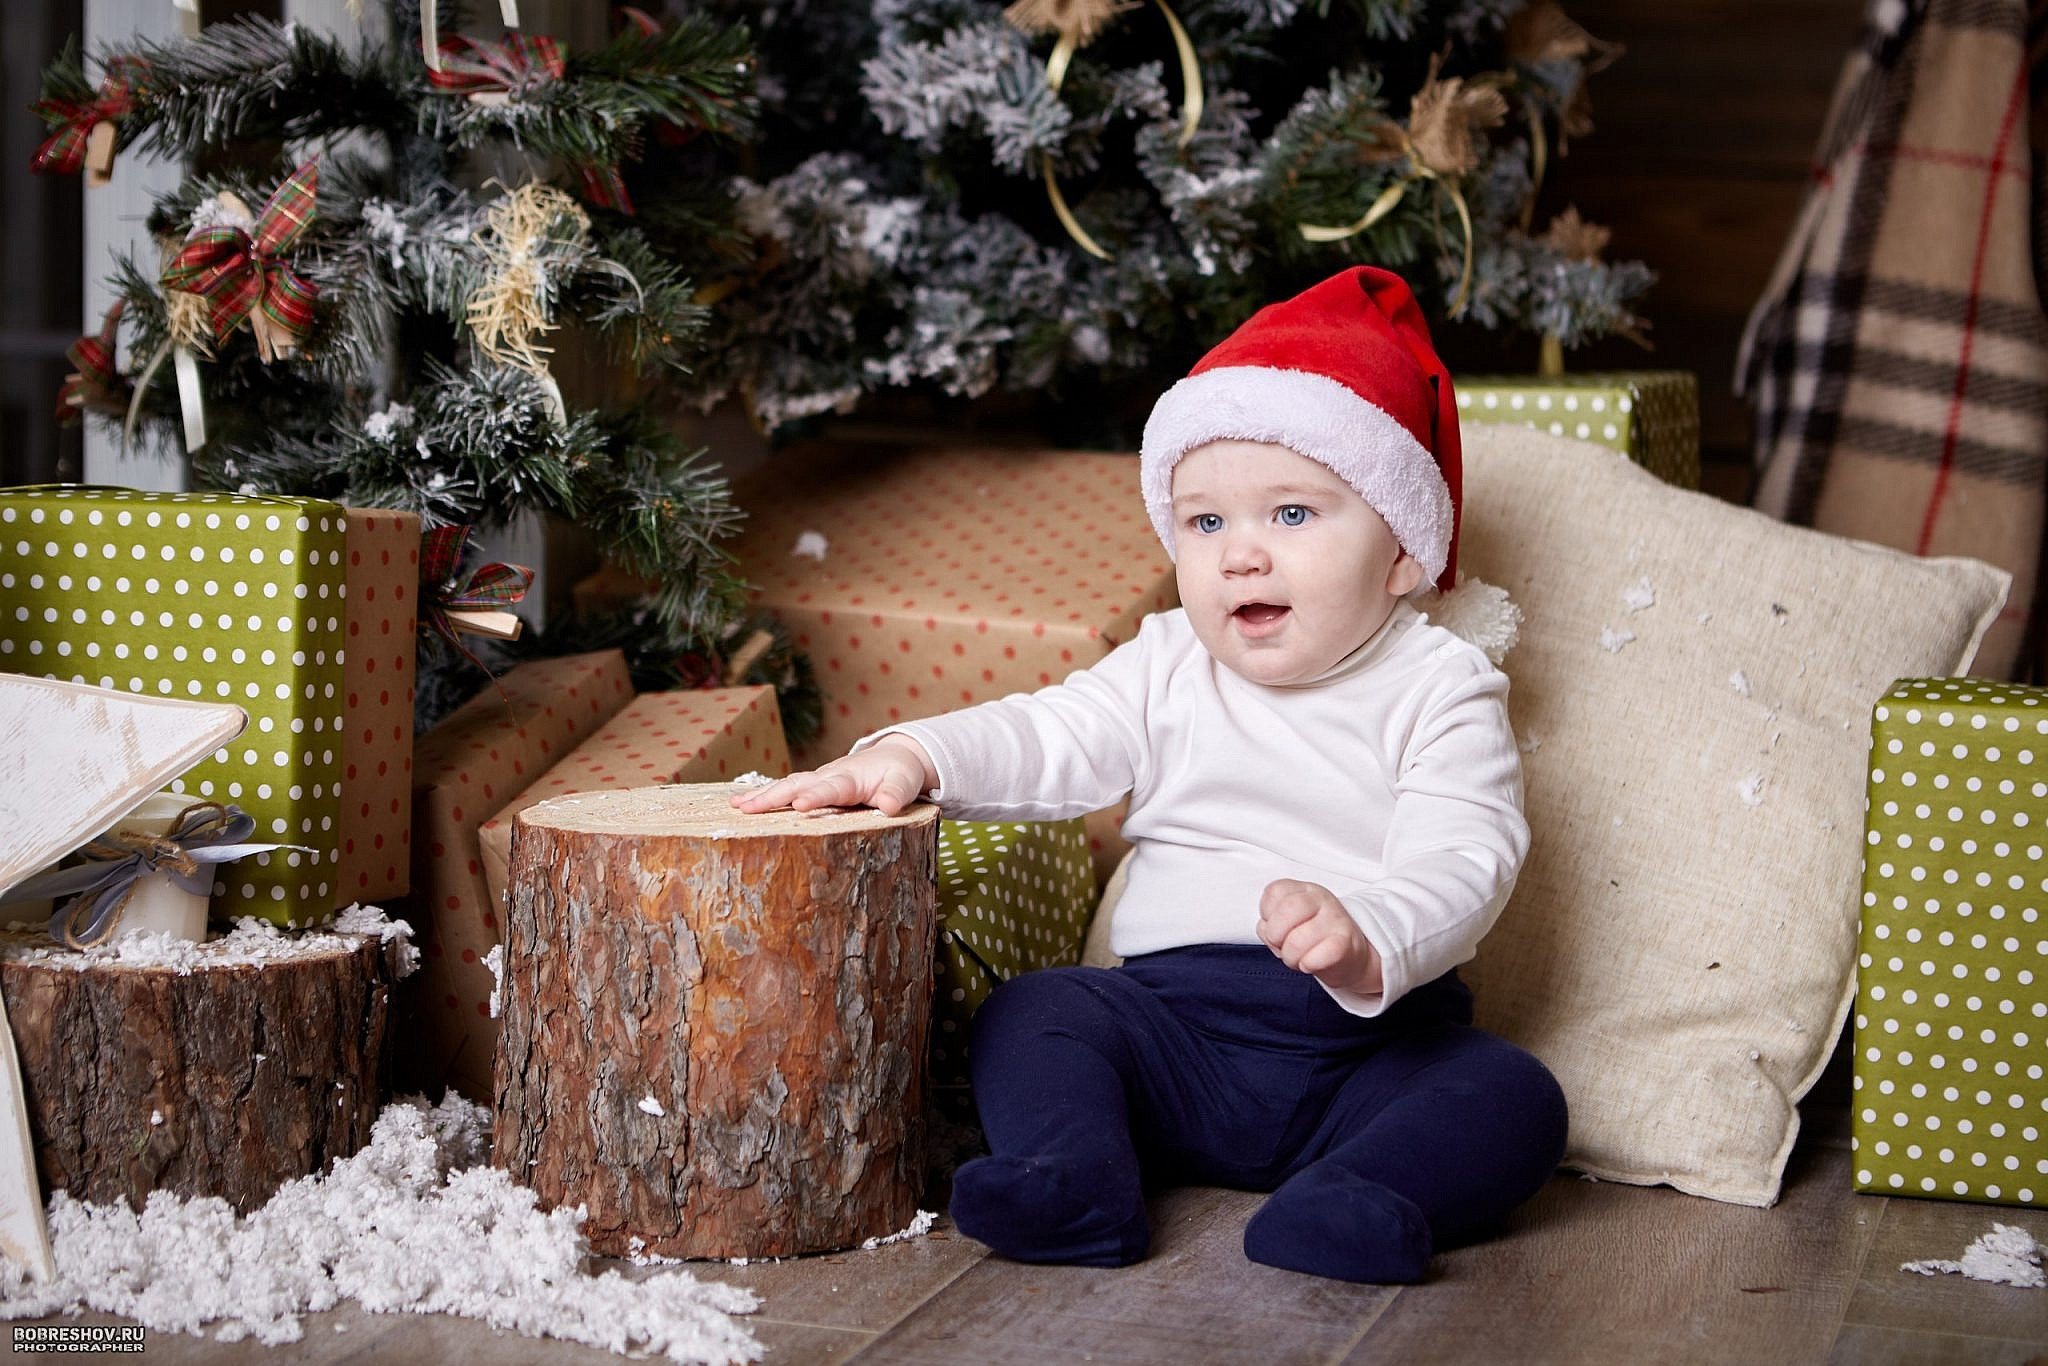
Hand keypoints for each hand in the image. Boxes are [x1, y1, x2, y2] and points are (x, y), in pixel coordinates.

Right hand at [727, 736, 936, 816]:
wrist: (894, 757)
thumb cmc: (900, 774)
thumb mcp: (905, 784)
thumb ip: (896, 794)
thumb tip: (889, 806)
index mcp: (850, 779)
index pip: (831, 789)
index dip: (816, 797)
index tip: (799, 806)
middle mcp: (829, 776)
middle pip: (797, 785)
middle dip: (773, 797)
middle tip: (747, 808)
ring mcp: (818, 779)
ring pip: (786, 785)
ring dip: (761, 795)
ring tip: (736, 806)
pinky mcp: (812, 784)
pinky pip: (785, 788)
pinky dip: (763, 794)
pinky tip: (740, 804)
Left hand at [1257, 879, 1382, 996]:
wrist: (1349, 955)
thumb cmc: (1311, 939)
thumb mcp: (1288, 922)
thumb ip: (1270, 923)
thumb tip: (1269, 933)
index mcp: (1302, 890)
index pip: (1274, 892)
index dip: (1266, 916)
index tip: (1274, 927)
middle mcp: (1320, 899)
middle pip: (1286, 910)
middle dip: (1275, 936)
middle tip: (1282, 946)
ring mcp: (1335, 919)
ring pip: (1297, 941)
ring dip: (1290, 957)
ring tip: (1298, 958)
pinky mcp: (1346, 943)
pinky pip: (1318, 956)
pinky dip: (1308, 964)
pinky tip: (1310, 964)